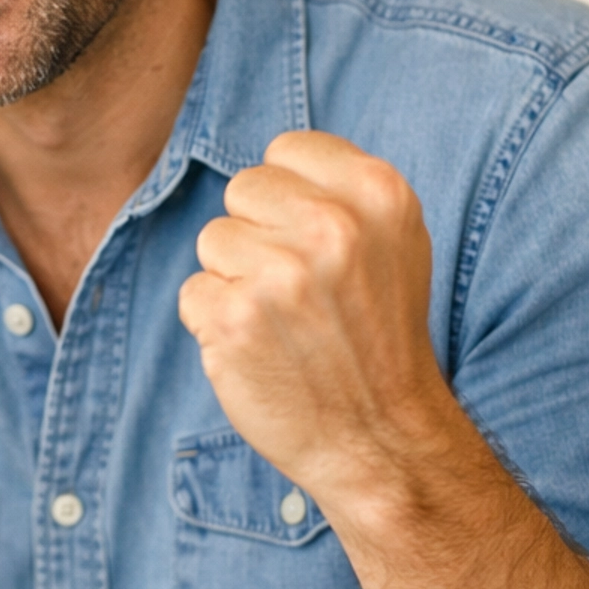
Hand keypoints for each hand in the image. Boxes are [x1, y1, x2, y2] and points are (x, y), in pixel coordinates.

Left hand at [178, 131, 453, 509]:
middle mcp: (331, 227)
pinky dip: (217, 325)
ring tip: (285, 322)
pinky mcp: (233, 320)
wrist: (381, 438)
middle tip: (301, 292)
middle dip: (259, 235)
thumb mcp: (394, 242)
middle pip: (243, 190)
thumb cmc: (379, 336)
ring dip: (236, 281)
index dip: (290, 198)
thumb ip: (340, 190)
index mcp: (377, 194)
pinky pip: (194, 293)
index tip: (315, 244)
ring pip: (213, 241)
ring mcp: (279, 275)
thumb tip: (273, 158)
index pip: (286, 150)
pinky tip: (262, 350)